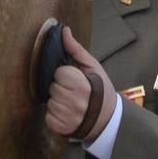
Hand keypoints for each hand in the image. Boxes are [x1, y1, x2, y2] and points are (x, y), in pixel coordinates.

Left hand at [45, 26, 117, 141]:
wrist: (109, 118)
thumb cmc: (101, 89)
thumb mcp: (93, 67)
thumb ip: (75, 49)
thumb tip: (64, 31)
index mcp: (81, 84)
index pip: (59, 74)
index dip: (66, 75)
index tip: (77, 81)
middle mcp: (73, 102)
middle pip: (52, 87)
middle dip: (61, 88)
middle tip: (75, 92)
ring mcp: (67, 116)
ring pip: (49, 102)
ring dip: (58, 102)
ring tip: (72, 103)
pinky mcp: (60, 127)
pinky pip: (48, 117)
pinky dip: (55, 115)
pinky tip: (68, 113)